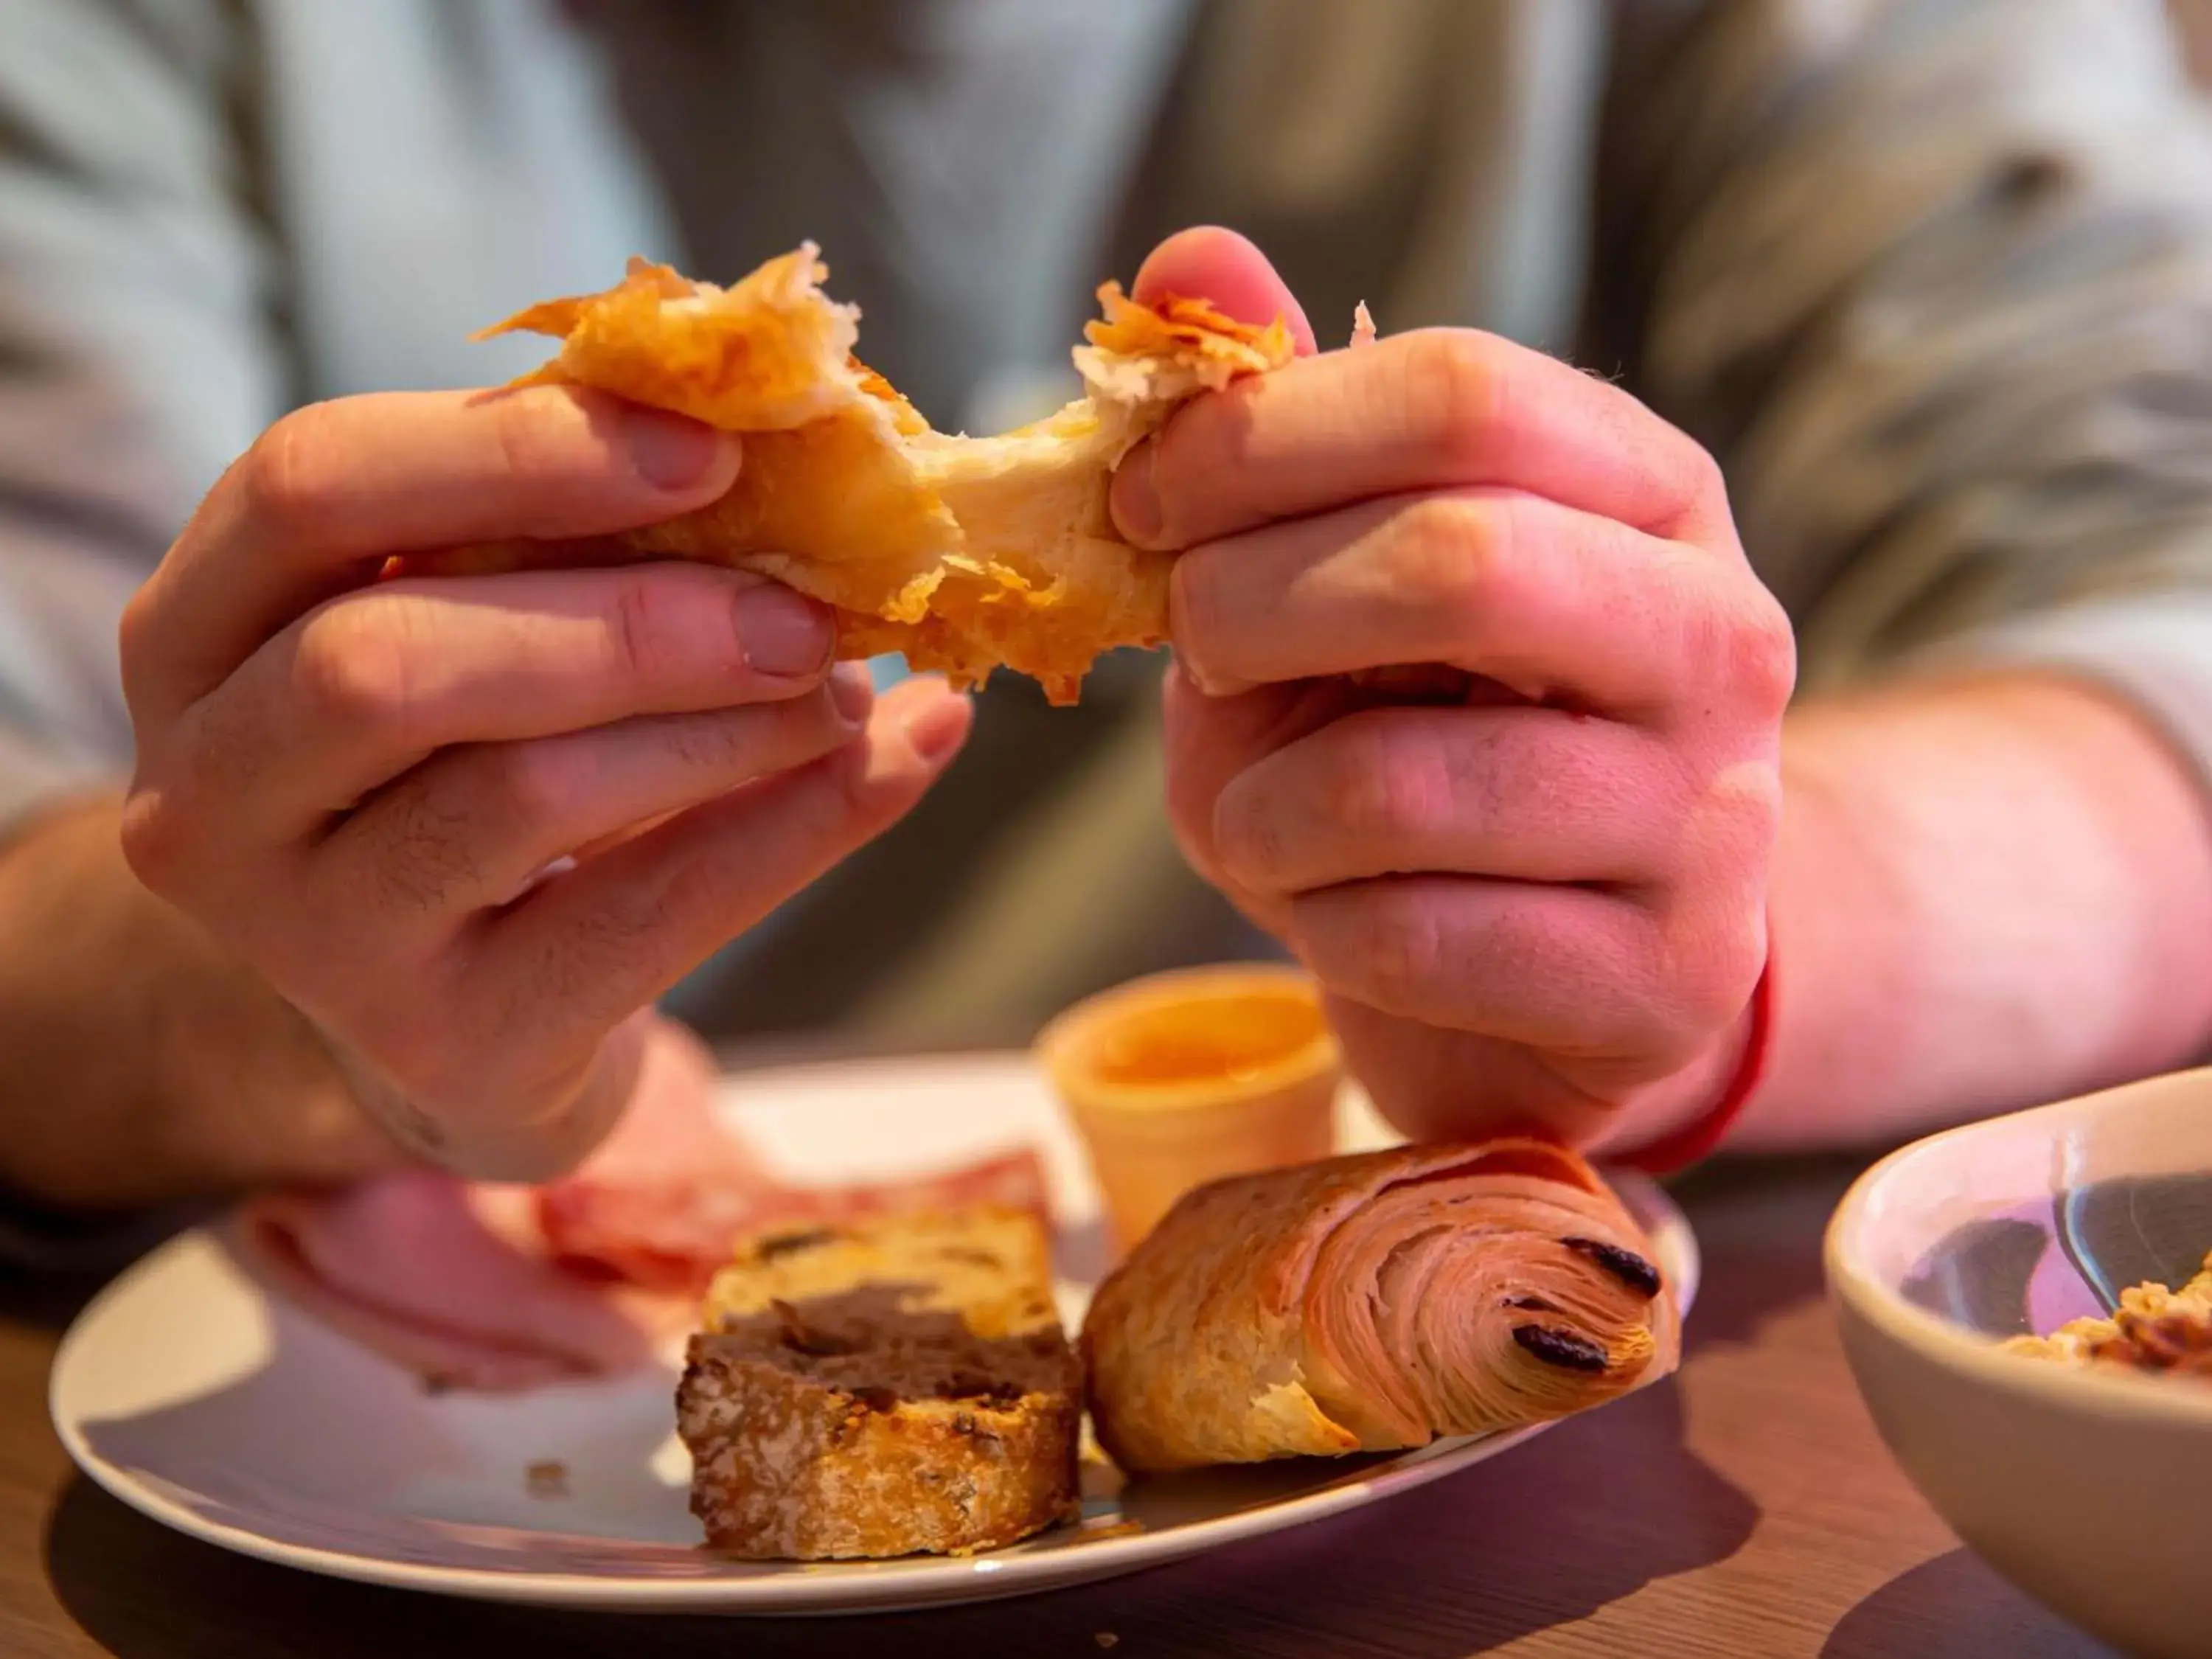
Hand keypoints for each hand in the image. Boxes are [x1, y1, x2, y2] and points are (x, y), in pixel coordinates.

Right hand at [119, 387, 971, 1179]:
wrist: (458, 1008)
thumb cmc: (469, 768)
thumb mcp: (474, 632)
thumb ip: (576, 539)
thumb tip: (809, 456)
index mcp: (198, 628)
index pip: (307, 487)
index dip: (514, 452)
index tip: (709, 453)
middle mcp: (210, 789)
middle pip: (387, 661)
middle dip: (630, 621)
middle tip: (803, 611)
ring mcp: (310, 938)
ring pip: (521, 795)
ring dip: (721, 728)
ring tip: (841, 692)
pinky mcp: (444, 1042)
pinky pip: (637, 922)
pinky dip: (787, 833)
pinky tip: (888, 765)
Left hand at [1122, 230, 1793, 1152]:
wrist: (1558, 969)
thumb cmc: (1428, 741)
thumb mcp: (1344, 580)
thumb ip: (1283, 428)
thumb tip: (1191, 262)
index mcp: (1651, 492)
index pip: (1468, 394)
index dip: (1265, 436)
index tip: (1147, 501)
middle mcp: (1718, 634)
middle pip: (1460, 561)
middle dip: (1254, 605)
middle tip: (1193, 648)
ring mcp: (1711, 819)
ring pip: (1407, 782)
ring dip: (1259, 805)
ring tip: (1251, 817)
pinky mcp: (1666, 980)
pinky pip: (1412, 938)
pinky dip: (1312, 924)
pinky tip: (1330, 912)